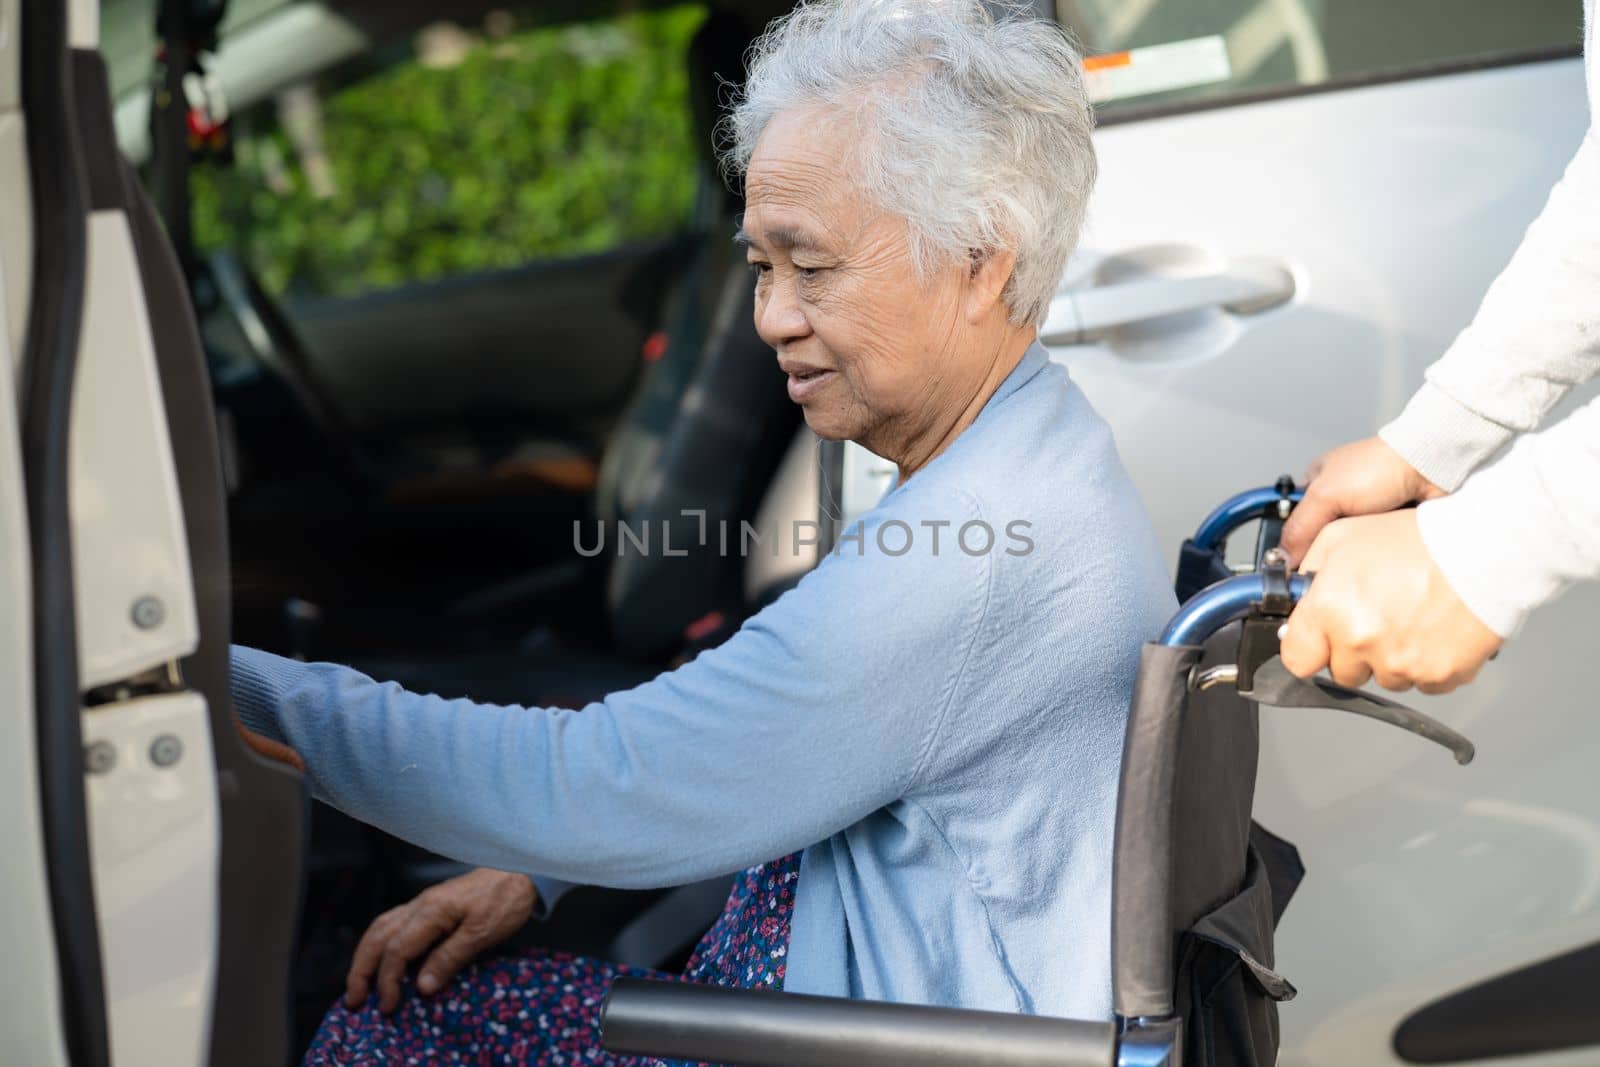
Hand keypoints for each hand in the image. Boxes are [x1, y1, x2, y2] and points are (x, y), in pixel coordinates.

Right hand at [344, 868, 536, 1013]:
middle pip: (378, 936)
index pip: (397, 949)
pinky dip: (381, 944)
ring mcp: (423, 903)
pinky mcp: (431, 906)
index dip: (388, 980)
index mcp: (431, 911)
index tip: (389, 1006)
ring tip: (359, 983)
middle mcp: (420, 905)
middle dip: (361, 969)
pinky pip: (394, 923)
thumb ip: (451, 957)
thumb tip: (422, 987)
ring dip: (366, 956)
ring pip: (381, 927)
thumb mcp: (483, 932)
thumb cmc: (505, 899)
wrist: (520, 871)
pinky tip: (383, 958)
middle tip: (353, 1000)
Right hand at [1280, 437, 1445, 565]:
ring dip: (1354, 554)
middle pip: (1322, 538)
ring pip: (1349, 546)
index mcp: (1316, 484)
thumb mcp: (1325, 495)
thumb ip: (1298, 527)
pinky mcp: (1389, 526)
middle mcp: (1340, 499)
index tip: (1296, 566)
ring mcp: (1367, 513)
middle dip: (1327, 549)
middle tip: (1331, 562)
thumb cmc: (1377, 468)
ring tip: (1359, 560)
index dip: (1294, 543)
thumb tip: (1281, 559)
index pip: (1294, 522)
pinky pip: (1375, 549)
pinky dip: (1375, 554)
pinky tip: (1377, 558)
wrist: (1432, 466)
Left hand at [1280, 510, 1501, 693]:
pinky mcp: (1438, 675)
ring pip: (1383, 677)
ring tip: (1411, 615)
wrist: (1486, 550)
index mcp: (1330, 610)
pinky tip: (1434, 629)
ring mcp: (1401, 664)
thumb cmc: (1417, 538)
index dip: (1308, 647)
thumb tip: (1295, 596)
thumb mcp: (1342, 535)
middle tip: (1377, 614)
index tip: (1317, 638)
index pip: (1296, 658)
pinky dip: (1426, 663)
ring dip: (1390, 656)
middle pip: (1342, 671)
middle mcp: (1361, 643)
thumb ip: (1308, 569)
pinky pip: (1422, 682)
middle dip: (1352, 649)